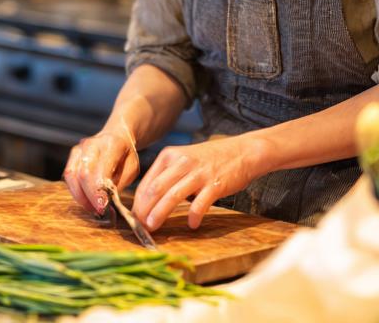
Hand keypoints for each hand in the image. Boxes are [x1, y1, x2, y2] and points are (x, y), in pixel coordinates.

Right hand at [64, 125, 139, 214]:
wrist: (117, 136)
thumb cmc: (126, 155)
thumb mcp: (132, 169)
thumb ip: (119, 184)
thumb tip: (109, 203)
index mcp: (110, 145)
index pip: (98, 172)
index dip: (97, 194)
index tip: (104, 209)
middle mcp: (90, 145)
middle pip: (81, 174)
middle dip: (89, 198)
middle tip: (99, 212)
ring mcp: (78, 149)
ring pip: (71, 176)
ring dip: (81, 197)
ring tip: (93, 208)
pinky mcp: (72, 156)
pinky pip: (69, 176)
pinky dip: (76, 191)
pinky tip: (87, 200)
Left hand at [131, 136, 264, 231]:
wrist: (243, 151)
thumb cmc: (211, 159)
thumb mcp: (184, 159)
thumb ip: (167, 176)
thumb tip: (148, 202)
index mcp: (169, 156)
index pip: (147, 182)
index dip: (138, 203)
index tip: (134, 218)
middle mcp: (181, 162)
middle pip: (155, 189)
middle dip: (144, 210)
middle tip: (140, 227)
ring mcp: (198, 173)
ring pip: (172, 196)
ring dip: (159, 213)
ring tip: (153, 227)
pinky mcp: (214, 184)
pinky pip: (200, 203)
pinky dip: (194, 216)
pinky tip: (192, 225)